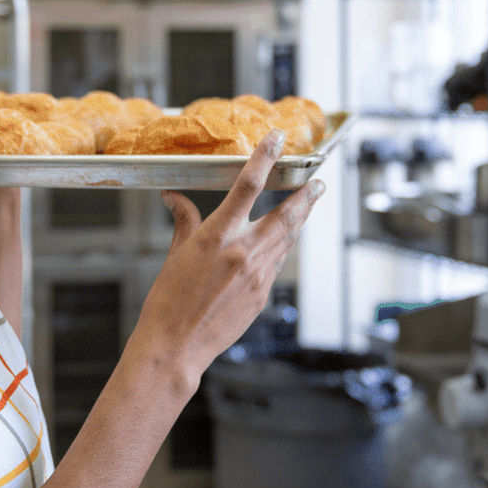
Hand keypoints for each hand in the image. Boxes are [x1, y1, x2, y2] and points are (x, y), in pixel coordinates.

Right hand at [133, 130, 324, 395]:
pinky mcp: (262, 295)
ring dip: (299, 220)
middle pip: (286, 214)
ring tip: (308, 206)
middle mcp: (243, 252)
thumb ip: (184, 221)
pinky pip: (276, 264)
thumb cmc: (168, 302)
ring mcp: (258, 275)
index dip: (265, 158)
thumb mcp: (174, 254)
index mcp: (217, 236)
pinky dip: (281, 249)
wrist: (176, 346)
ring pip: (287, 239)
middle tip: (319, 183)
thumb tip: (175, 198)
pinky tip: (281, 244)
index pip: (247, 185)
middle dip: (306, 196)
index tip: (276, 141)